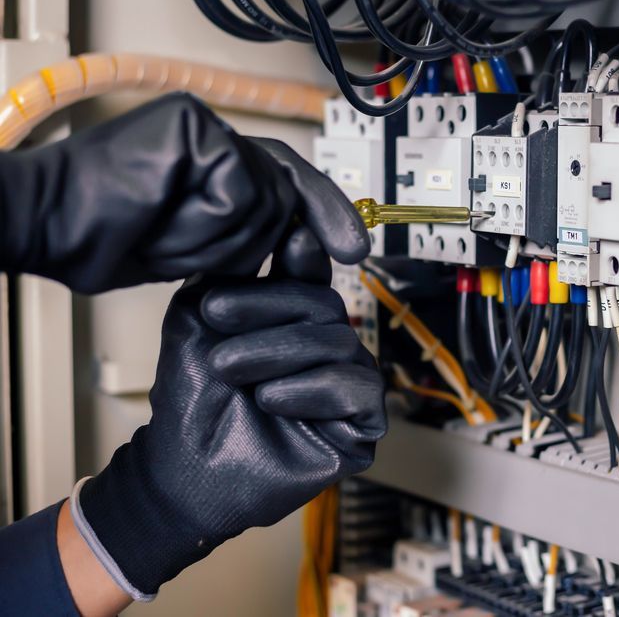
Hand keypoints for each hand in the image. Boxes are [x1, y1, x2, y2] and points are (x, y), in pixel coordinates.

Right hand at [0, 92, 368, 292]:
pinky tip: (163, 216)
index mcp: (214, 156)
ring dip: (222, 240)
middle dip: (263, 240)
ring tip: (165, 232)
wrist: (47, 225)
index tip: (355, 249)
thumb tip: (307, 239)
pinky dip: (206, 222)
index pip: (288, 178)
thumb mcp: (199, 244)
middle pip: (285, 193)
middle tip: (208, 251)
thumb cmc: (106, 238)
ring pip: (266, 200)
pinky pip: (238, 191)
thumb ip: (248, 232)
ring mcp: (207, 124)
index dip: (326, 213)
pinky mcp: (195, 123)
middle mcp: (215, 132)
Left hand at [70, 266, 385, 598]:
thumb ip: (236, 272)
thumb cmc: (190, 396)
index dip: (302, 254)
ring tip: (231, 371)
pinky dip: (314, 389)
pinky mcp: (361, 426)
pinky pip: (359, 389)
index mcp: (295, 319)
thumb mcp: (199, 318)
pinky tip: (272, 398)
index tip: (284, 241)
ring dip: (278, 352)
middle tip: (216, 319)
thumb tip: (283, 225)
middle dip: (267, 308)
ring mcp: (348, 385)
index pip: (312, 273)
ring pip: (340, 343)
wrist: (183, 468)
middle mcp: (328, 348)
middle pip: (325, 303)